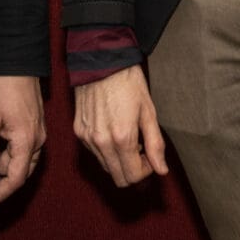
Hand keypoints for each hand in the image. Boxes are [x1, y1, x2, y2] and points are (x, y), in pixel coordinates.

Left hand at [0, 74, 46, 207]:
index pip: (15, 179)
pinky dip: (0, 145)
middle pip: (14, 169)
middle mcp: (37, 141)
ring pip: (15, 157)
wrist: (16, 62)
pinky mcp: (33, 126)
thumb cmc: (1, 89)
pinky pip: (18, 146)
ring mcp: (37, 133)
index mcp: (27, 142)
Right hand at [72, 64, 168, 187]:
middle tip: (140, 150)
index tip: (150, 156)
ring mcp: (87, 137)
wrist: (101, 61)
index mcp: (121, 138)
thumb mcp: (148, 112)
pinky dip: (106, 149)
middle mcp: (101, 142)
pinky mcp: (78, 131)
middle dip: (132, 169)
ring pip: (105, 166)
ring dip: (118, 160)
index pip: (133, 176)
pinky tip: (113, 131)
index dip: (146, 171)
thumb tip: (161, 170)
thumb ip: (155, 144)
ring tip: (127, 138)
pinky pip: (94, 153)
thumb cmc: (128, 83)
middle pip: (118, 178)